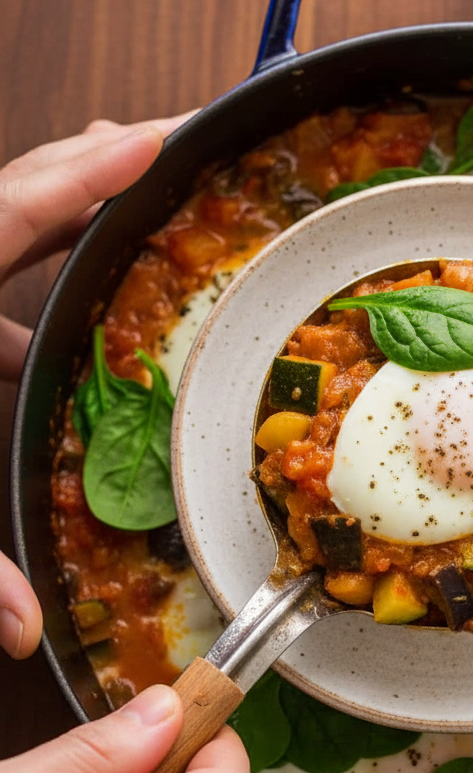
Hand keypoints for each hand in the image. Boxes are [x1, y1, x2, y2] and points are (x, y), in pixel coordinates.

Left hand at [0, 114, 192, 657]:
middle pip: (13, 196)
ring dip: (53, 231)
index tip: (155, 141)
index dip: (92, 177)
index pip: (17, 211)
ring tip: (117, 236)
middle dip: (87, 172)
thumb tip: (23, 631)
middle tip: (157, 155)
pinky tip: (21, 349)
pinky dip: (2, 307)